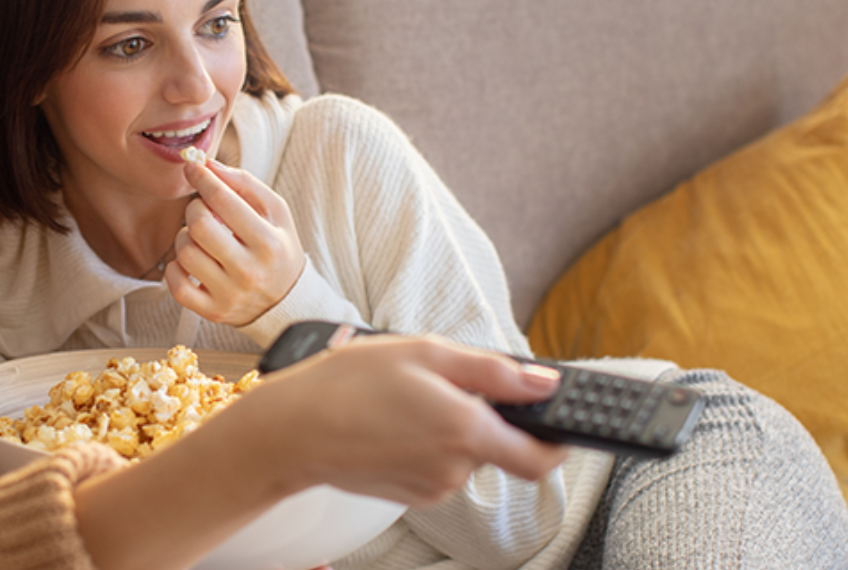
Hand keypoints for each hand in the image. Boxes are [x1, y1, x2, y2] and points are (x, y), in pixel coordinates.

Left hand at [164, 157, 305, 325]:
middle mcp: (249, 271)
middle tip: (202, 209)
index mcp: (268, 242)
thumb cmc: (278, 247)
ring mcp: (230, 294)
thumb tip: (207, 165)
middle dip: (194, 209)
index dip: (203, 178)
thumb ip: (244, 184)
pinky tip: (189, 261)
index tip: (194, 168)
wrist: (287, 301)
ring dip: (185, 237)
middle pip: (199, 226)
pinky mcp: (213, 311)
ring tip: (200, 238)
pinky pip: (176, 285)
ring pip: (185, 253)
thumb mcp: (275, 212)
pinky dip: (175, 268)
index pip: (224, 201)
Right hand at [217, 336, 568, 505]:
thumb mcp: (425, 353)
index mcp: (466, 431)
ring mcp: (432, 486)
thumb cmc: (348, 383)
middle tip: (443, 384)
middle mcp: (455, 468)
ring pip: (464, 454)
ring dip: (450, 427)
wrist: (291, 431)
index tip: (555, 418)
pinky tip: (393, 421)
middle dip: (482, 416)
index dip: (556, 439)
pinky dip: (427, 443)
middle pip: (497, 446)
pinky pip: (438, 465)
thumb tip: (545, 384)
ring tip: (405, 398)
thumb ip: (494, 372)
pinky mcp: (411, 494)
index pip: (541, 458)